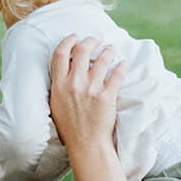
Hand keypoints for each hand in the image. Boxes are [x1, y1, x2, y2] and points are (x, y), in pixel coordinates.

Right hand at [48, 34, 124, 153]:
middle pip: (82, 50)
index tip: (75, 37)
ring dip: (108, 50)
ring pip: (102, 58)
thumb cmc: (70, 127)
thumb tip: (66, 68)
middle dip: (91, 41)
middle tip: (97, 40)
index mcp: (59, 85)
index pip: (60, 54)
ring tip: (111, 49)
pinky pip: (117, 74)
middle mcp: (74, 84)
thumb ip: (59, 85)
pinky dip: (121, 66)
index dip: (68, 41)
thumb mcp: (56, 104)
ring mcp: (91, 89)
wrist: (86, 144)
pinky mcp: (107, 96)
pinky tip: (123, 63)